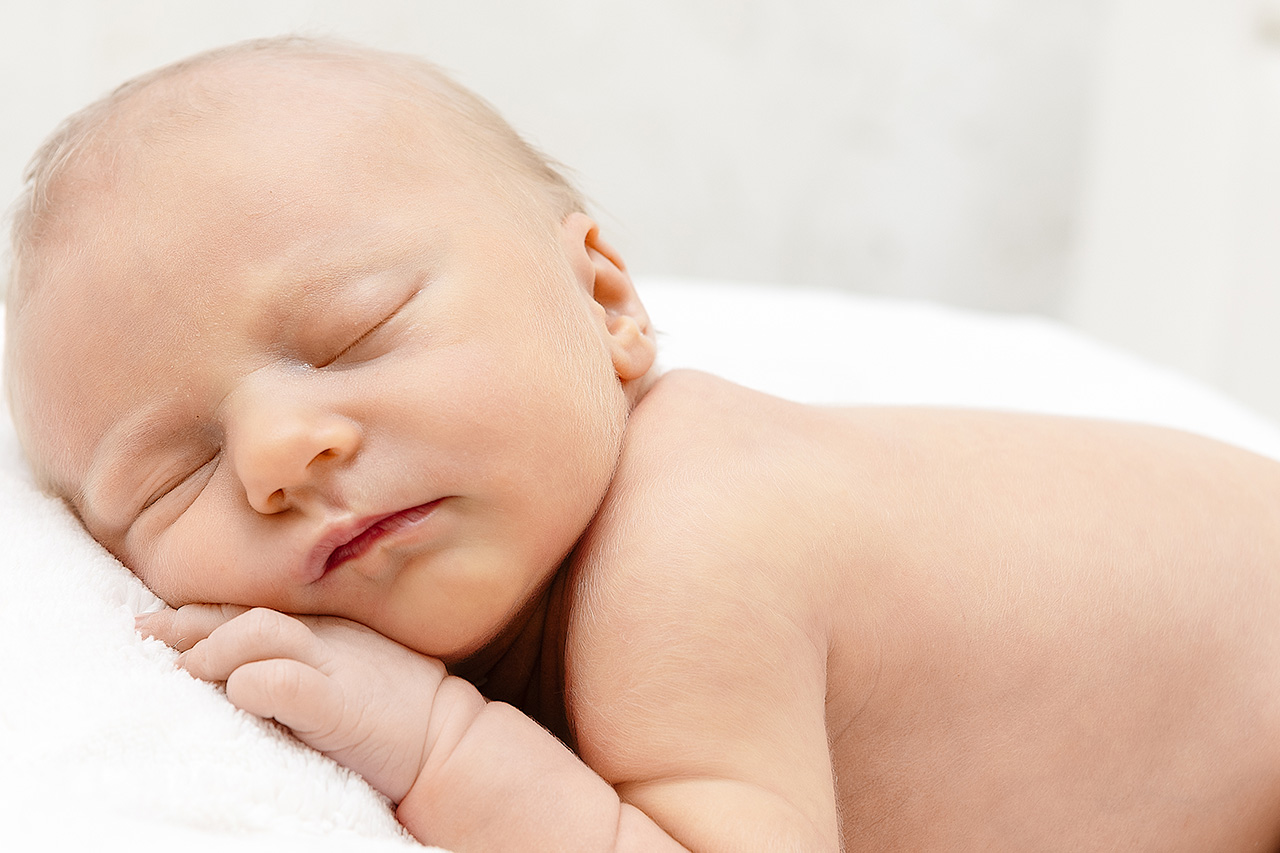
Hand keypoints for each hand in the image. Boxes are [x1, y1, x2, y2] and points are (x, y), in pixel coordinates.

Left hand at [137, 605, 452, 802]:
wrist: (450, 743)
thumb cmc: (396, 715)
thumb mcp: (346, 674)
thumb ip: (304, 663)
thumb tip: (239, 674)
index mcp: (326, 632)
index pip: (253, 612)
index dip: (200, 614)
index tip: (154, 623)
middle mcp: (327, 639)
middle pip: (247, 614)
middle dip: (189, 624)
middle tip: (144, 633)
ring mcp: (335, 667)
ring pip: (261, 634)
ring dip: (214, 650)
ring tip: (185, 671)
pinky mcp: (340, 704)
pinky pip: (286, 682)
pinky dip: (252, 683)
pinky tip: (234, 692)